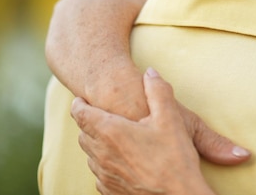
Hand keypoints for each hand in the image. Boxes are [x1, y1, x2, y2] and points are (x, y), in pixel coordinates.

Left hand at [71, 68, 250, 194]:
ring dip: (96, 143)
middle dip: (89, 122)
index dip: (80, 103)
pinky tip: (120, 162)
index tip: (83, 98)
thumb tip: (150, 72)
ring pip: (89, 155)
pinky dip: (104, 164)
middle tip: (100, 114)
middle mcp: (100, 154)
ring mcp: (103, 175)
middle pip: (83, 133)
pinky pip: (99, 173)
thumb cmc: (174, 158)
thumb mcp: (171, 118)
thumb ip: (158, 91)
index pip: (81, 113)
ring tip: (112, 138)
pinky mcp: (109, 192)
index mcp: (111, 132)